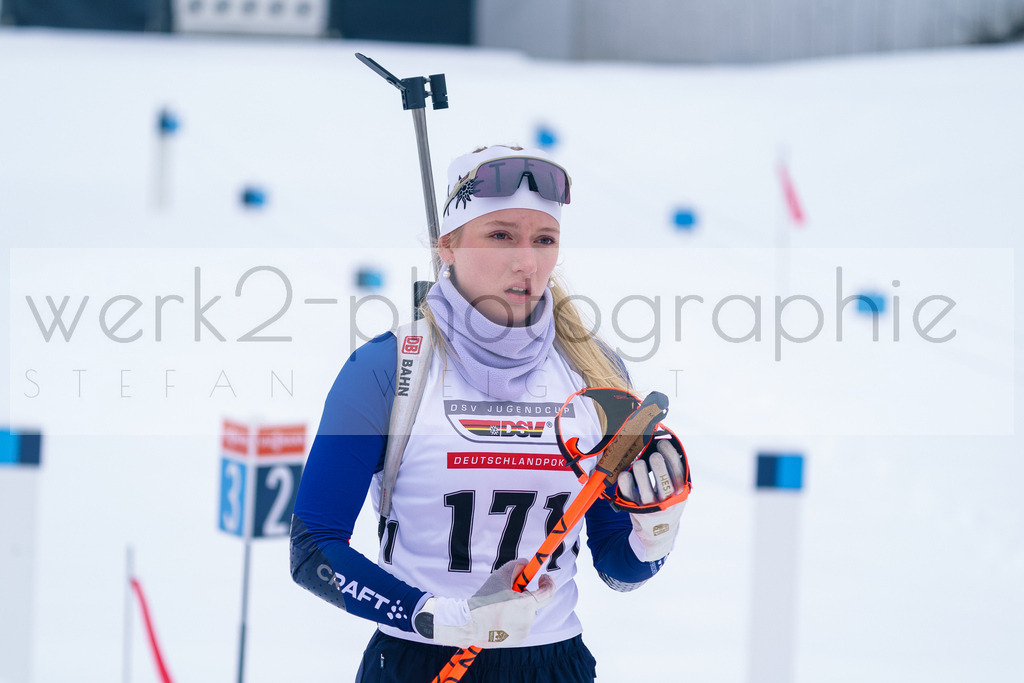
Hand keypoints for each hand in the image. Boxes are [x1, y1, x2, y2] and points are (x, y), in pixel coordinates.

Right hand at [412, 560, 554, 648]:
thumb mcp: (500, 576)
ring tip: (500, 605)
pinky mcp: (517, 640)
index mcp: (526, 605)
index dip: (548, 582)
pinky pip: (521, 624)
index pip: (548, 592)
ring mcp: (523, 632)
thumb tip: (526, 564)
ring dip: (519, 607)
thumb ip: (516, 566)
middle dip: (526, 594)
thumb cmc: (484, 599)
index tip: (543, 576)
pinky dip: (514, 618)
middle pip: (534, 602)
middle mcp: (528, 620)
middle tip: (511, 589)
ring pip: (527, 614)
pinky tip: (498, 616)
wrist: (468, 624)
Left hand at [617, 440, 688, 561]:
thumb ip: (673, 471)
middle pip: (663, 480)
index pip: (677, 472)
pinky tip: (625, 473)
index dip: (670, 455)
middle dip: (657, 464)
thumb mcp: (677, 490)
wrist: (658, 533)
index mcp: (680, 493)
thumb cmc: (668, 502)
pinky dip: (625, 480)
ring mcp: (650, 507)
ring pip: (644, 487)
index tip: (662, 443)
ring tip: (639, 464)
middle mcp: (667, 501)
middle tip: (652, 454)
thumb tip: (663, 442)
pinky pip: (627, 493)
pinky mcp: (635, 510)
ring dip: (640, 470)